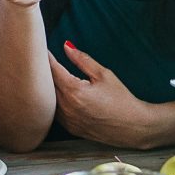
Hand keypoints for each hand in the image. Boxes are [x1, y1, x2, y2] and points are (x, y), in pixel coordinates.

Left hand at [49, 41, 168, 149]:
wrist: (133, 126)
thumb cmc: (121, 99)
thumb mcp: (104, 74)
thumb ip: (82, 60)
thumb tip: (67, 46)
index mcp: (74, 91)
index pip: (53, 70)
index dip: (47, 58)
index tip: (42, 49)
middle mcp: (66, 107)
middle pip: (47, 86)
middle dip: (44, 72)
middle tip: (42, 60)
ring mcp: (67, 120)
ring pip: (48, 101)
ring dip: (47, 89)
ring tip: (48, 77)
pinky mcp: (70, 128)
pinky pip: (55, 113)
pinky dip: (53, 103)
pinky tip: (58, 96)